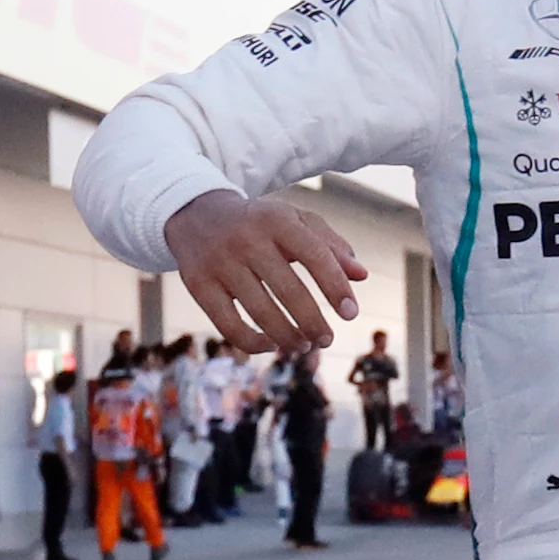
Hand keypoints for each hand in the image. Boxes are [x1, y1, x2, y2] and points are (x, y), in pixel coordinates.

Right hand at [165, 190, 366, 353]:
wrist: (197, 214)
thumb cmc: (260, 223)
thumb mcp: (294, 221)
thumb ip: (331, 245)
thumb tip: (361, 276)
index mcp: (277, 220)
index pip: (315, 256)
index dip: (336, 288)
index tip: (351, 314)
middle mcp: (247, 239)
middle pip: (289, 291)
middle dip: (313, 322)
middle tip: (326, 339)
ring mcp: (220, 263)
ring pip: (261, 313)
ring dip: (289, 337)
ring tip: (304, 345)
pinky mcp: (199, 285)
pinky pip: (229, 326)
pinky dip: (254, 344)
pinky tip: (271, 345)